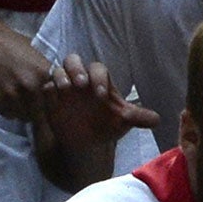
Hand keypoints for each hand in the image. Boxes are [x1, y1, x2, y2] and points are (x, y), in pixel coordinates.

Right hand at [0, 21, 53, 120]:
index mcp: (44, 74)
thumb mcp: (36, 56)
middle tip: (32, 107)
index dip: (50, 104)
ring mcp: (13, 94)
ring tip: (18, 103)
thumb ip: (44, 75)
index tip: (45, 103)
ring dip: (22, 112)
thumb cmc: (10, 42)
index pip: (55, 102)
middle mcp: (31, 86)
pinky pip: (7, 114)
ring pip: (24, 115)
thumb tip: (52, 90)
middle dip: (37, 111)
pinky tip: (6, 100)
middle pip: (40, 112)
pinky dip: (8, 111)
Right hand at [38, 54, 159, 188]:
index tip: (102, 95)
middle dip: (76, 68)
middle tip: (81, 84)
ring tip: (66, 90)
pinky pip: (45, 87)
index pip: (98, 69)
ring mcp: (64, 87)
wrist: (88, 142)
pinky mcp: (51, 98)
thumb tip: (157, 120)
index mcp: (99, 81)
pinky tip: (53, 99)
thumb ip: (138, 118)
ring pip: (57, 70)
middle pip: (73, 60)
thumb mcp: (123, 122)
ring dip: (61, 77)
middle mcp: (80, 80)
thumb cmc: (107, 125)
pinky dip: (48, 90)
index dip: (98, 77)